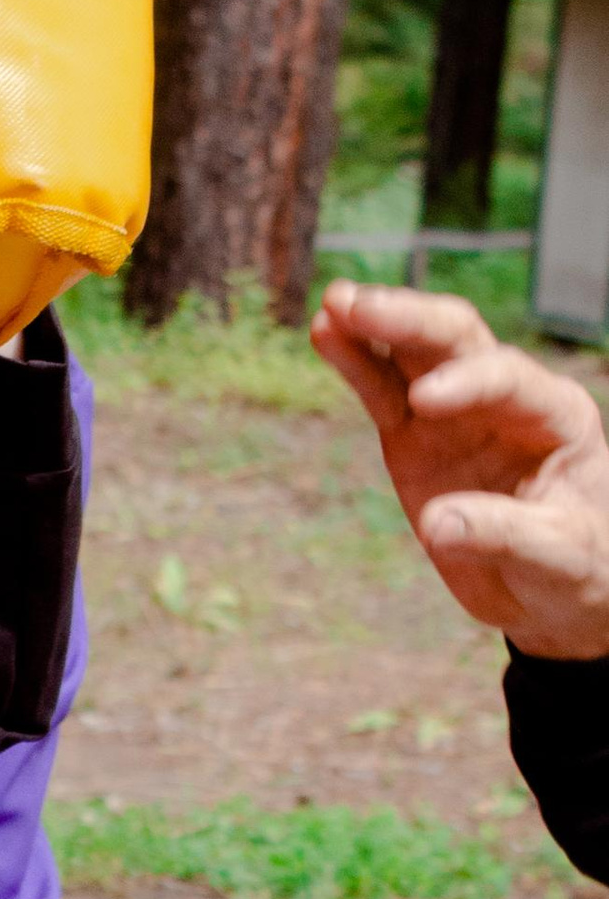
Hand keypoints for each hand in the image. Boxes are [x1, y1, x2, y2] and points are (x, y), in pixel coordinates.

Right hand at [311, 282, 608, 657]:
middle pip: (455, 339)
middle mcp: (504, 398)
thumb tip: (435, 527)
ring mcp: (454, 411)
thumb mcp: (556, 559)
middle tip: (356, 306)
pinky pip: (380, 389)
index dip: (465, 382)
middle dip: (408, 320)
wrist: (550, 592)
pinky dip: (354, 361)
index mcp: (554, 415)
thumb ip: (503, 535)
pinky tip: (325, 334)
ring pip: (411, 353)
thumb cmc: (573, 570)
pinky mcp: (413, 434)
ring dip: (374, 325)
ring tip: (331, 306)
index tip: (422, 402)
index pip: (507, 377)